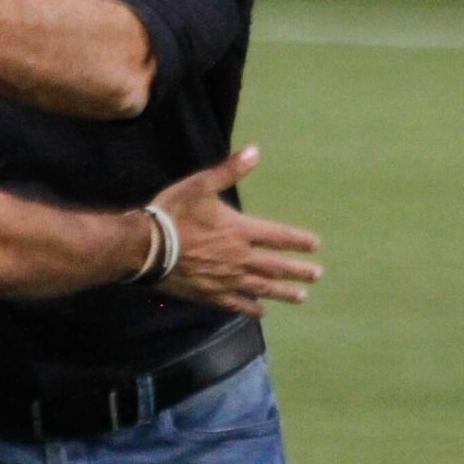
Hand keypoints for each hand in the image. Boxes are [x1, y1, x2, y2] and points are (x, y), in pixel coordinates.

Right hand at [147, 147, 320, 318]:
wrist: (146, 247)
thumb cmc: (174, 213)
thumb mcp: (201, 184)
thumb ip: (230, 170)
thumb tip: (255, 151)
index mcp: (240, 230)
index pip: (278, 236)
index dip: (297, 241)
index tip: (314, 245)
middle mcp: (239, 257)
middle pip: (276, 265)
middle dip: (298, 270)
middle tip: (316, 275)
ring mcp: (226, 279)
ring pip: (262, 287)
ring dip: (283, 292)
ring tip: (301, 296)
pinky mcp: (211, 294)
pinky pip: (238, 304)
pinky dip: (252, 308)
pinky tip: (262, 312)